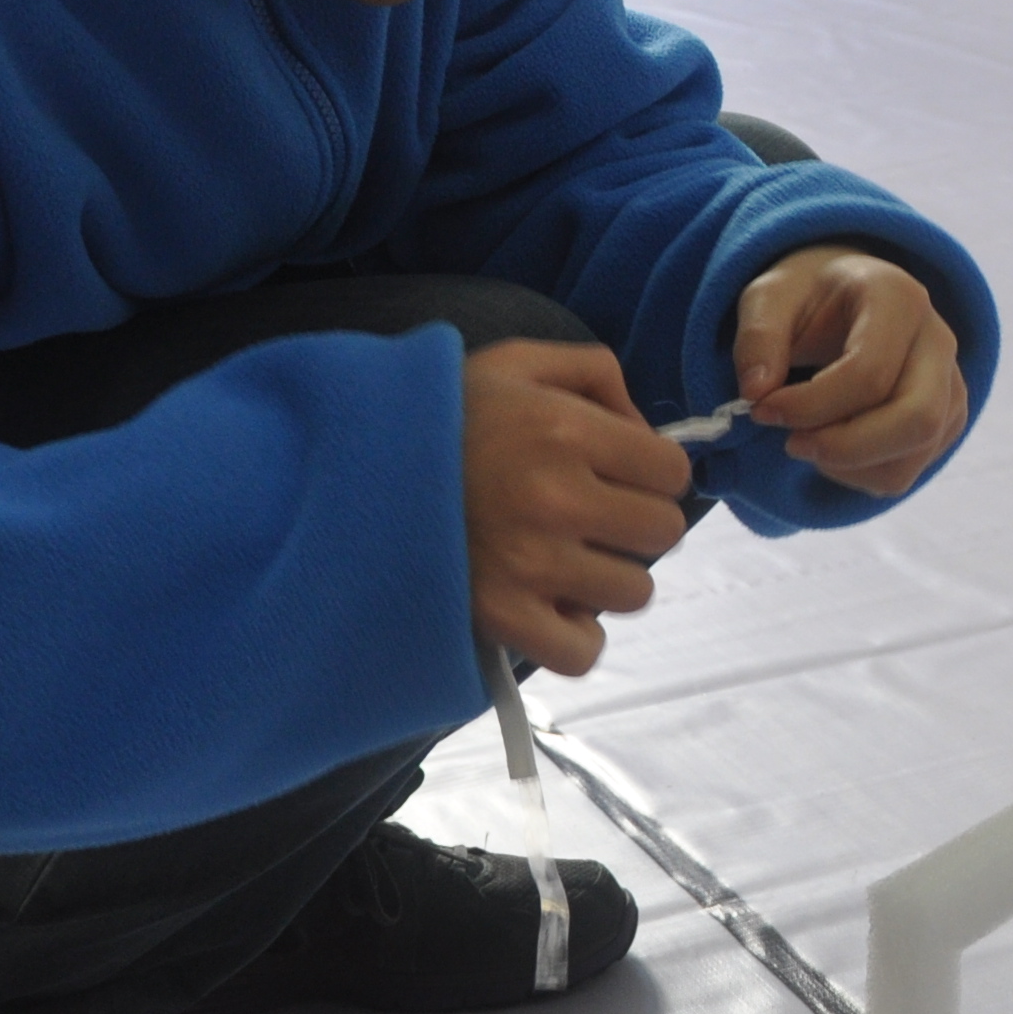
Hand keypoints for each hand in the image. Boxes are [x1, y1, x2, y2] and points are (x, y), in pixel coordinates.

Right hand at [462, 339, 690, 676]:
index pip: (672, 471)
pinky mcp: (501, 617)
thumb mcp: (512, 363)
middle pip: (662, 532)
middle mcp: (555, 497)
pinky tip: (549, 605)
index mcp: (564, 428)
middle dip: (633, 522)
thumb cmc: (435, 417)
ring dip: (606, 578)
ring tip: (561, 558)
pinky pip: (583, 650)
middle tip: (588, 516)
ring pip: (633, 591)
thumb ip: (592, 372)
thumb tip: (647, 429)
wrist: (340, 472)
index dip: (649, 472)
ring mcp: (530, 564)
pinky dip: (574, 635)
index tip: (616, 473)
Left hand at [731, 246, 967, 496]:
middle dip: (843, 448)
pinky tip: (830, 443)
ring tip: (805, 439)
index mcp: (898, 299)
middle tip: (791, 443)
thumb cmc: (807, 298)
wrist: (845, 300)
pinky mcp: (946, 421)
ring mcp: (950, 386)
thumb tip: (756, 393)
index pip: (869, 374)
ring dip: (846, 466)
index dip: (810, 405)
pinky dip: (858, 474)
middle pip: (916, 420)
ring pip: (911, 457)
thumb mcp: (768, 298)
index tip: (761, 409)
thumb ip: (758, 338)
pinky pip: (906, 472)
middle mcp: (938, 341)